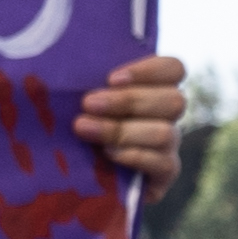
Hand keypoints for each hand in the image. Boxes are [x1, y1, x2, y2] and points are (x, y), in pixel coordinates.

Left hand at [71, 50, 190, 188]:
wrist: (71, 175)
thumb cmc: (72, 122)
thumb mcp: (77, 95)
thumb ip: (82, 79)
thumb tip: (63, 63)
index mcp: (153, 88)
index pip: (174, 69)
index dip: (149, 71)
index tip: (111, 79)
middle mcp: (166, 116)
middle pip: (174, 101)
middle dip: (129, 101)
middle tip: (88, 104)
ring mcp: (169, 146)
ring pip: (166, 133)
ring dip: (123, 130)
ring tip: (85, 129)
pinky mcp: (164, 174)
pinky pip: (164, 164)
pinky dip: (134, 156)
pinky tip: (107, 153)